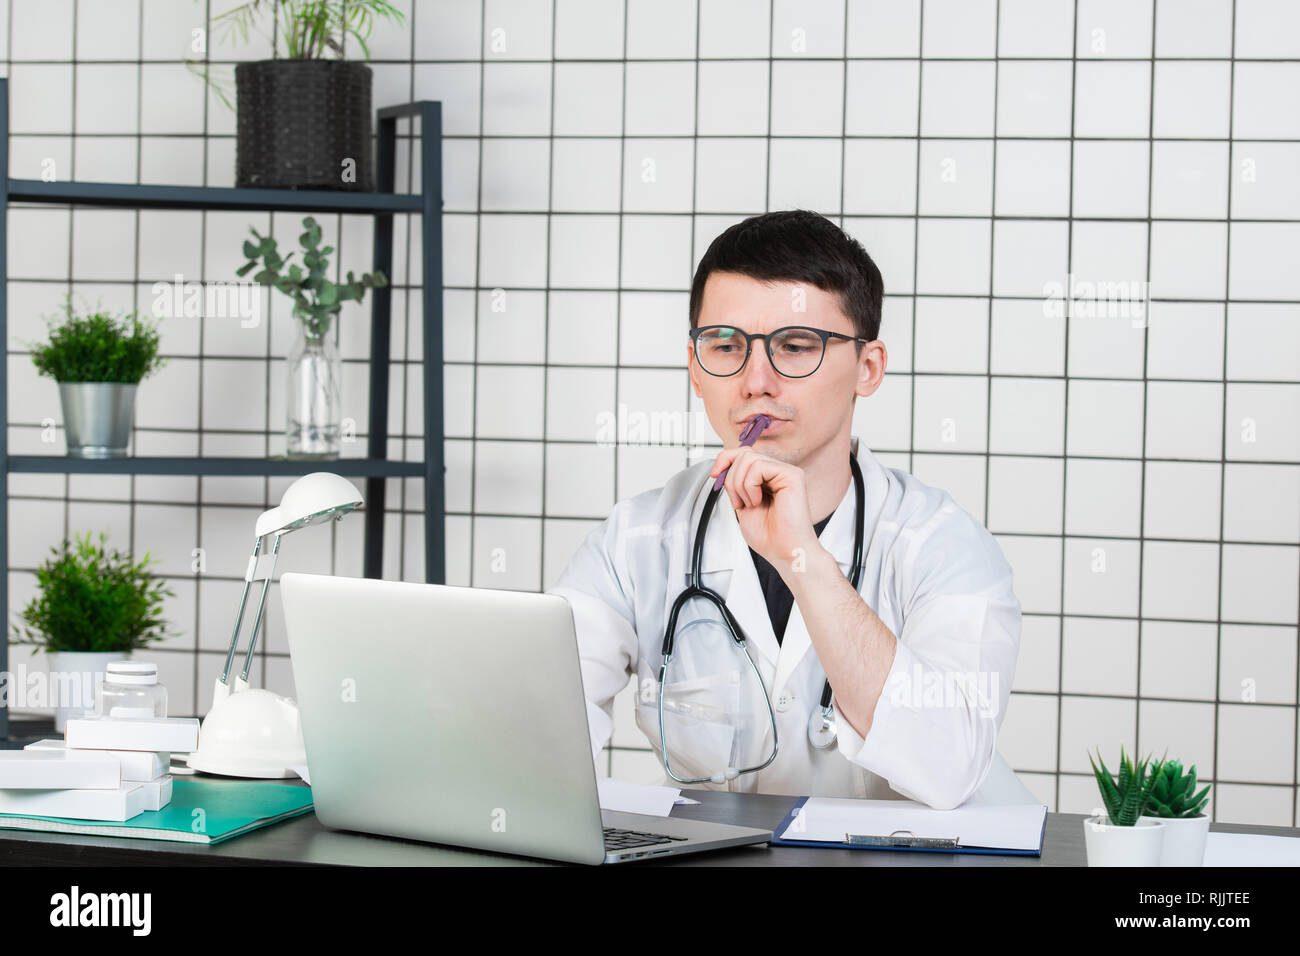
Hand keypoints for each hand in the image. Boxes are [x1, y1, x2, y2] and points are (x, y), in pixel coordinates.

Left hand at [708, 447, 820, 572]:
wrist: (785, 553)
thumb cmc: (769, 537)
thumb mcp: (741, 504)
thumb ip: (735, 483)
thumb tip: (723, 465)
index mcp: (768, 478)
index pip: (743, 454)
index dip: (724, 460)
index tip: (714, 474)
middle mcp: (779, 472)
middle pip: (744, 453)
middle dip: (731, 478)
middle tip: (738, 502)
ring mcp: (787, 472)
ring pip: (748, 458)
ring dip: (740, 485)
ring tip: (750, 504)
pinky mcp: (793, 476)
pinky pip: (758, 466)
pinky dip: (750, 486)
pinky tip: (758, 501)